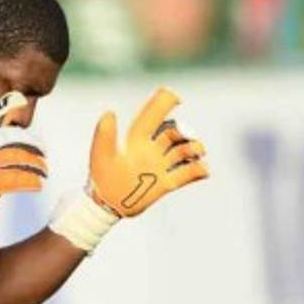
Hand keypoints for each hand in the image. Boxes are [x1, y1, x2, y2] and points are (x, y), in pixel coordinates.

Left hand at [48, 87, 208, 253]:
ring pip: (183, 151)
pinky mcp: (166, 184)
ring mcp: (160, 165)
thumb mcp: (101, 155)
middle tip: (186, 136)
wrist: (106, 205)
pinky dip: (199, 170)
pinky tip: (203, 169)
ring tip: (196, 153)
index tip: (177, 99)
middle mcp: (151, 148)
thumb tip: (109, 112)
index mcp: (137, 137)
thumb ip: (105, 135)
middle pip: (174, 131)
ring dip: (194, 149)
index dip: (166, 100)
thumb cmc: (101, 177)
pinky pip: (187, 174)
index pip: (154, 112)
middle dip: (184, 130)